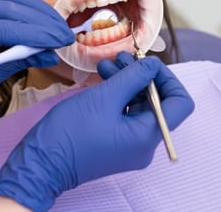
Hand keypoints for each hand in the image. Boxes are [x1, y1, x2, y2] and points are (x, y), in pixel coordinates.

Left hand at [0, 0, 74, 122]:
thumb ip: (18, 61)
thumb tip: (51, 54)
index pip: (5, 28)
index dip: (38, 34)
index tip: (63, 41)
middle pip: (10, 8)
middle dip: (43, 22)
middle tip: (66, 35)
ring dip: (39, 11)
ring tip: (59, 26)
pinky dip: (27, 7)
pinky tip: (43, 17)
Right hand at [0, 53, 193, 211]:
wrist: (41, 163)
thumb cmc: (71, 132)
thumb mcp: (105, 98)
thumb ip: (133, 77)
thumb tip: (152, 65)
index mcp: (147, 136)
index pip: (179, 103)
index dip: (167, 78)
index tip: (146, 63)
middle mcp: (144, 144)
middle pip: (158, 102)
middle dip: (141, 76)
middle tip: (121, 57)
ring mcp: (129, 145)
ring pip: (139, 105)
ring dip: (127, 82)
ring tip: (107, 64)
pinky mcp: (115, 142)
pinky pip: (125, 114)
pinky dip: (117, 94)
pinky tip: (103, 78)